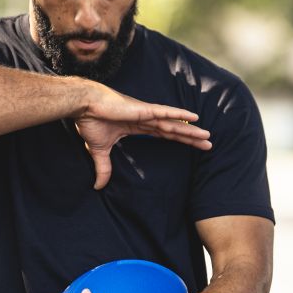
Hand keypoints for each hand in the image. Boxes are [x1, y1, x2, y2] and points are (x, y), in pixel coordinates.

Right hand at [75, 84, 211, 189]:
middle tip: (209, 144)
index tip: (193, 146)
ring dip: (190, 130)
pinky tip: (194, 117)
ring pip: (173, 123)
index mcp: (138, 126)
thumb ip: (103, 167)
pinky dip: (179, 114)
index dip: (179, 140)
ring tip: (207, 135)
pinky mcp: (143, 109)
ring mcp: (146, 113)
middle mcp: (146, 119)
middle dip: (191, 138)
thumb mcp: (98, 150)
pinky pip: (165, 113)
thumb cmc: (91, 121)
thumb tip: (98, 186)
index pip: (164, 135)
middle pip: (174, 130)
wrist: (83, 105)